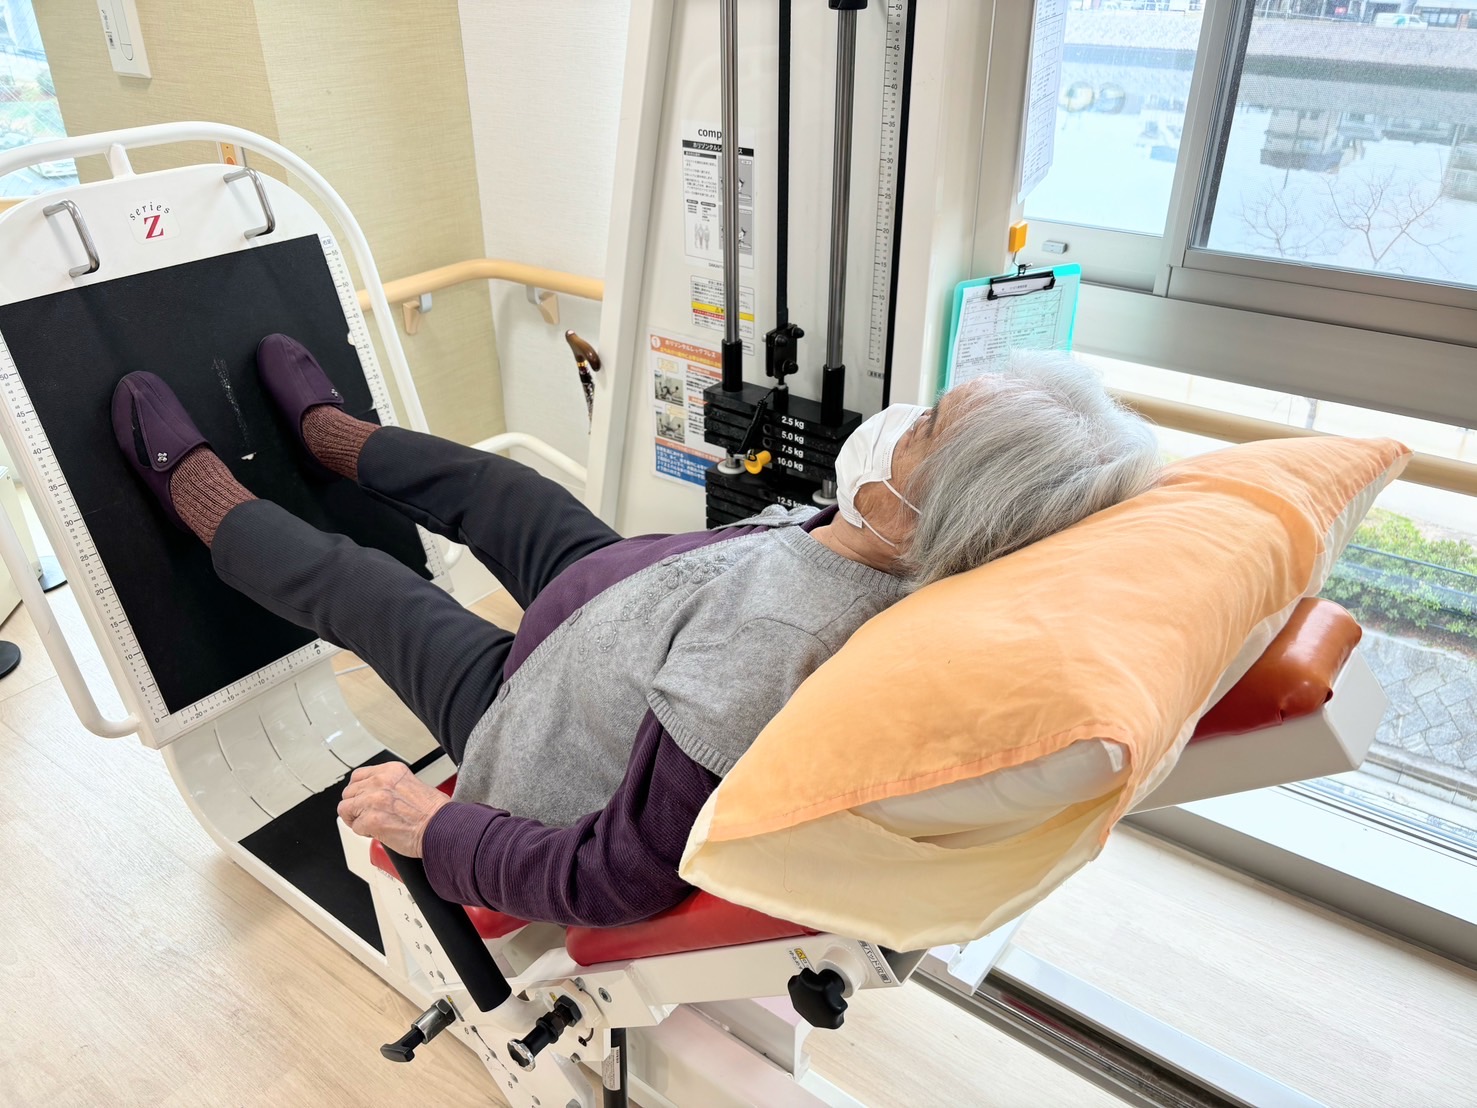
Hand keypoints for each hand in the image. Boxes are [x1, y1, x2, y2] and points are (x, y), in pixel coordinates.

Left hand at [337, 762, 451, 857]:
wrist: (442, 827)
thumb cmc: (434, 812)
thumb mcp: (413, 785)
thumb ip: (391, 786)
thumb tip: (379, 796)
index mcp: (391, 771)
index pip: (358, 776)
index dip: (358, 790)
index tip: (362, 798)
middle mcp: (380, 782)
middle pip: (349, 792)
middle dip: (355, 806)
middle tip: (366, 815)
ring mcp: (373, 800)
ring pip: (346, 809)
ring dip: (355, 819)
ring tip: (369, 825)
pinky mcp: (371, 820)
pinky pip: (356, 827)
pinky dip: (364, 833)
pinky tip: (378, 832)